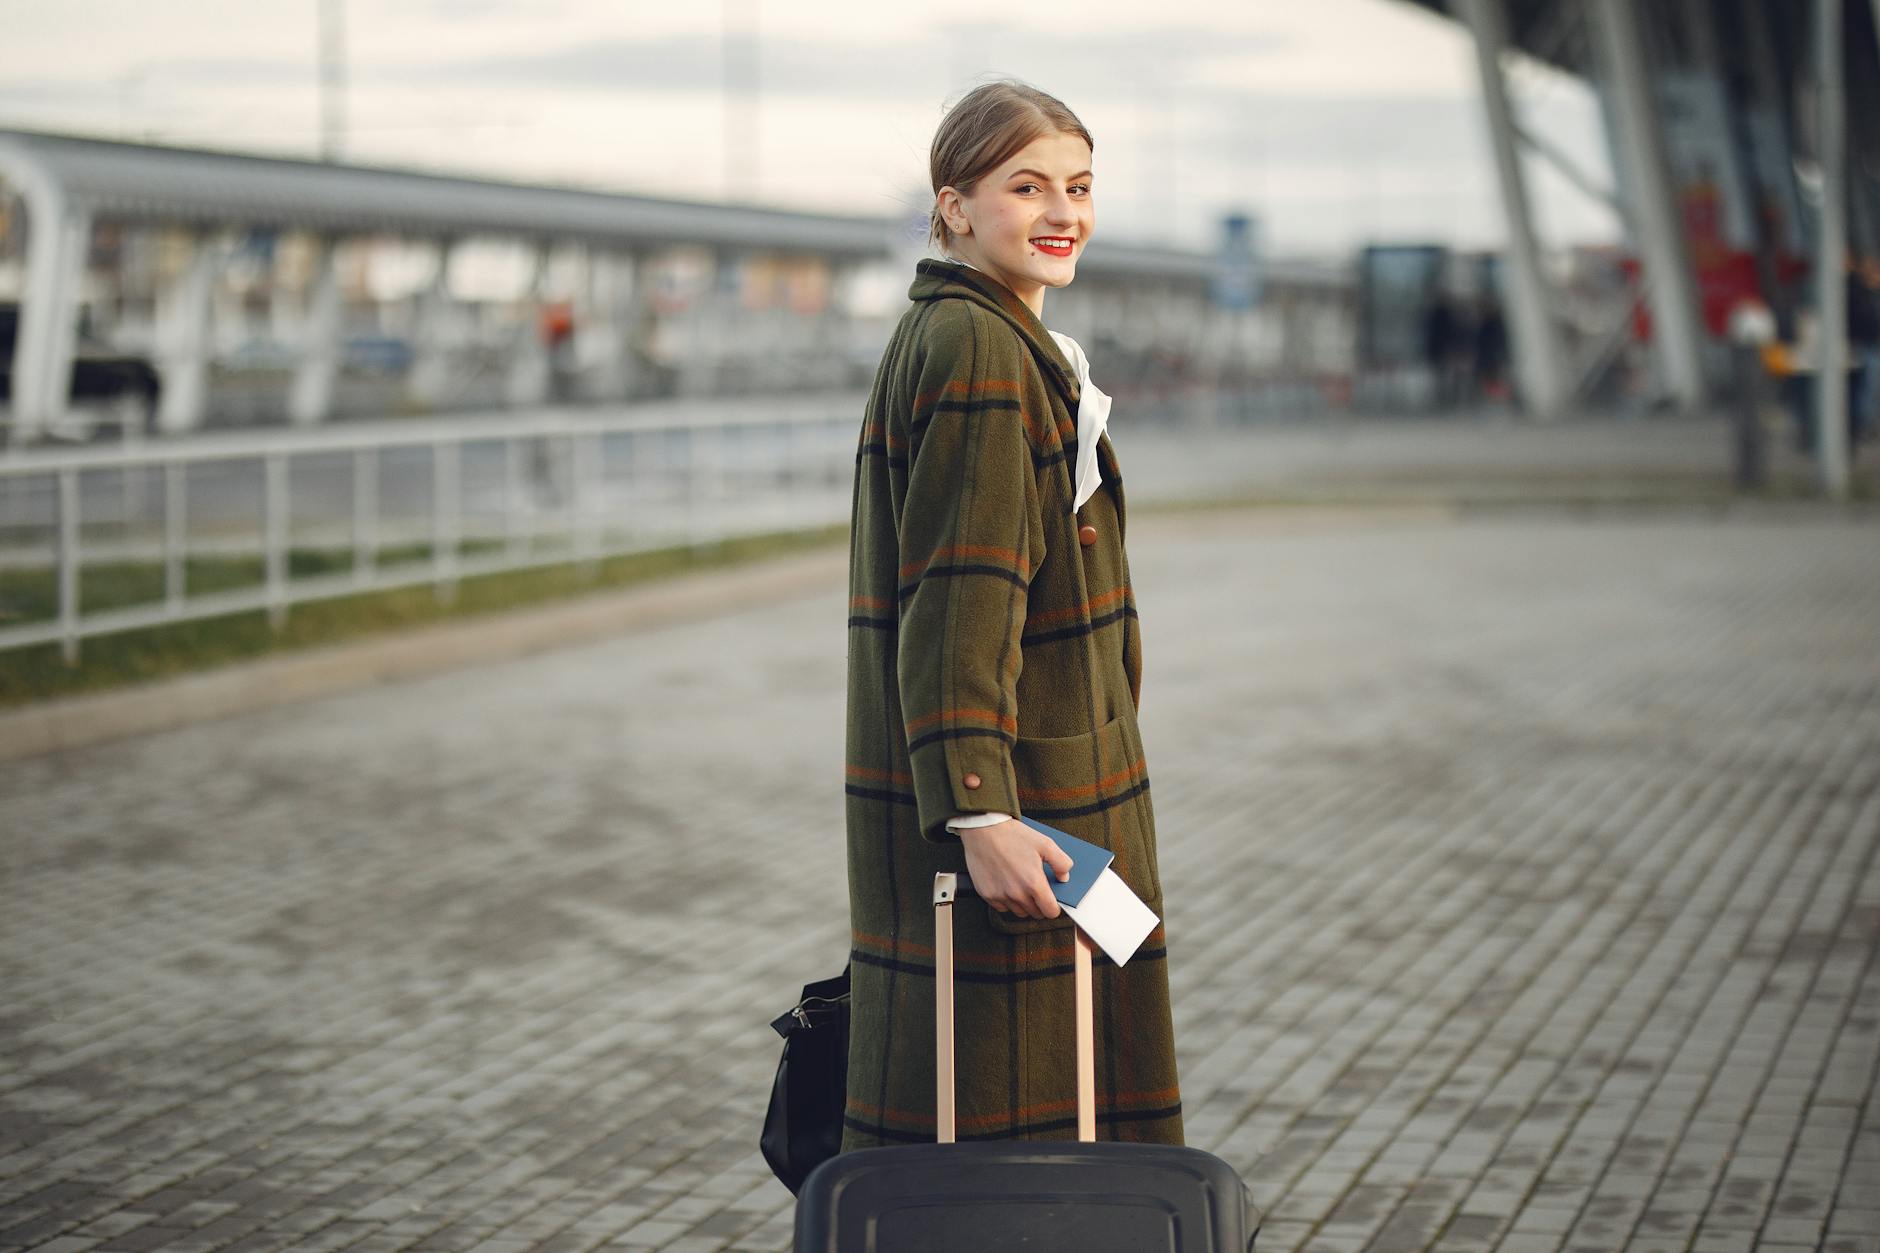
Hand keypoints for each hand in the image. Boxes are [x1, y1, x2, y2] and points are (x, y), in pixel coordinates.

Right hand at [958, 819, 1072, 919]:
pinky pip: (1002, 908)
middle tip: (1037, 889)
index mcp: (1034, 883)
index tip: (1052, 901)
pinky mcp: (987, 894)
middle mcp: (1017, 893)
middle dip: (1039, 904)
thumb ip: (1061, 863)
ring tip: (1022, 886)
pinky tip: (1008, 885)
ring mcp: (1000, 896)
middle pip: (1035, 913)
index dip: (1054, 907)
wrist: (983, 829)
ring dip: (1024, 904)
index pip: (1050, 911)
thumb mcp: (1045, 843)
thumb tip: (1064, 878)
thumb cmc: (1013, 835)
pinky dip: (1007, 901)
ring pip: (1019, 912)